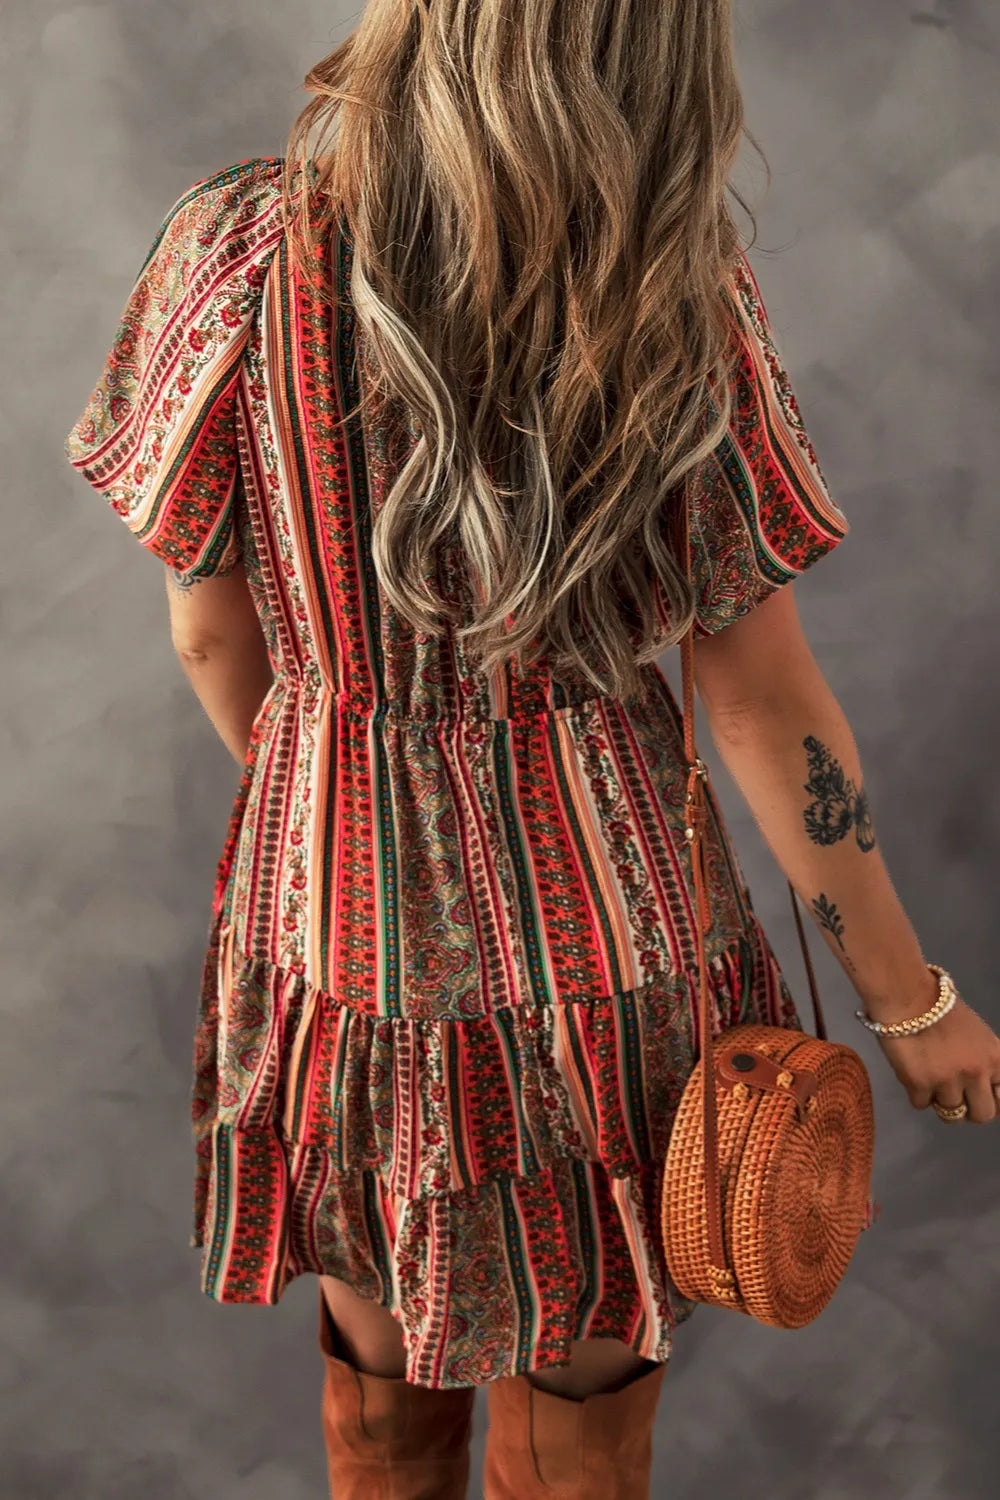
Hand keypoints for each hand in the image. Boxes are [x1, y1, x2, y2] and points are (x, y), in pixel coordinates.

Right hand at [874, 993, 999, 1124]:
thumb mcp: (977, 1035)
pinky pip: (920, 1104)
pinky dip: (915, 1092)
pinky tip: (912, 1070)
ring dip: (938, 1098)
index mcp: (996, 1058)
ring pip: (950, 1114)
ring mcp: (948, 1081)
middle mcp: (977, 1073)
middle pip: (982, 1115)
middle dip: (967, 1109)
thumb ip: (984, 1061)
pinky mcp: (920, 1085)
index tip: (977, 1095)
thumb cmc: (939, 1007)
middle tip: (953, 1095)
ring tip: (928, 1076)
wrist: (906, 994)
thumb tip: (981, 1087)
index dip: (990, 1099)